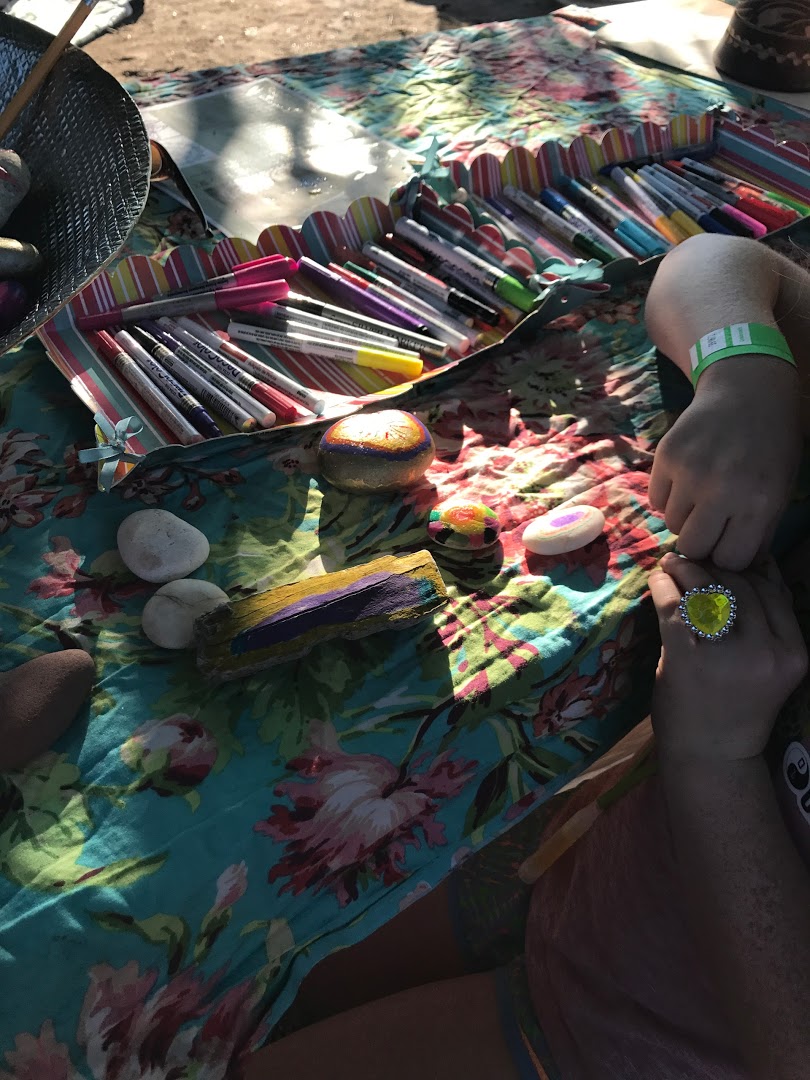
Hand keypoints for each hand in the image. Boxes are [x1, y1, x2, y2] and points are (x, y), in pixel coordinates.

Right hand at [648, 358, 800, 570]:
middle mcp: (721, 490)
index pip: (729, 560)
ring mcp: (690, 472)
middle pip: (694, 547)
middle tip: (710, 521)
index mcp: (757, 503)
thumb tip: (734, 567)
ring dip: (684, 516)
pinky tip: (685, 478)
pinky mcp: (666, 456)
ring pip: (671, 523)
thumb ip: (759, 531)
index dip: (728, 554)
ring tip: (699, 494)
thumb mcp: (779, 490)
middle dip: (701, 540)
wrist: (748, 391)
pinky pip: (656, 499)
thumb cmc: (771, 445)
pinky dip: (668, 496)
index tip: (729, 541)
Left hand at [648, 552, 806, 764]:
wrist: (712, 757)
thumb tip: (752, 566)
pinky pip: (675, 608)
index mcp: (793, 653)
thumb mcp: (766, 665)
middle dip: (713, 565)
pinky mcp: (688, 661)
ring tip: (671, 562)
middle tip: (690, 555)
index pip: (772, 591)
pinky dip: (663, 587)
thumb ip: (764, 623)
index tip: (724, 558)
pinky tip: (657, 580)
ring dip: (687, 569)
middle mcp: (768, 652)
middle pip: (741, 586)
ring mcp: (728, 658)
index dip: (746, 567)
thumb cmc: (735, 707)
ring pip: (709, 591)